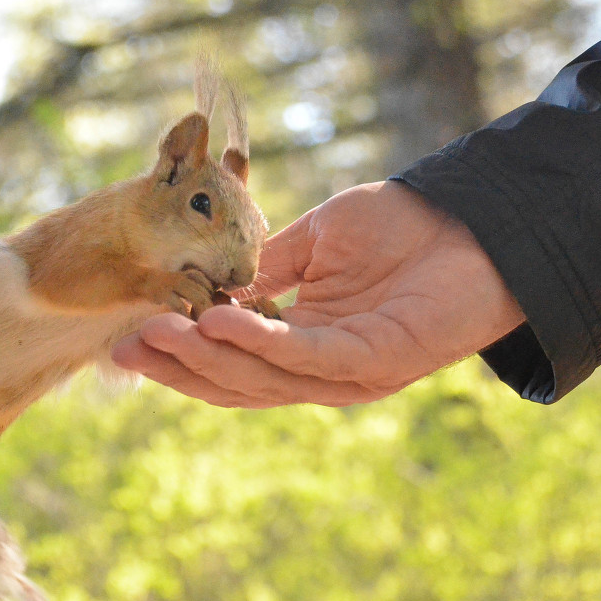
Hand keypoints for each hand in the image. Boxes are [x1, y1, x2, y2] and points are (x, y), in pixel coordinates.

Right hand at [111, 181, 525, 407]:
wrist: (474, 218)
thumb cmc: (403, 227)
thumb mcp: (316, 241)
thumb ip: (267, 268)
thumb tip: (206, 286)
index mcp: (304, 342)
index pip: (231, 363)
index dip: (180, 356)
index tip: (129, 338)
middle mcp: (321, 369)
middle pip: (237, 383)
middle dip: (179, 367)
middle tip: (126, 346)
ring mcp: (350, 373)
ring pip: (264, 379)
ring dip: (207, 359)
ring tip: (160, 332)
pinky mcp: (378, 362)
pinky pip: (308, 358)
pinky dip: (260, 344)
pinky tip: (217, 321)